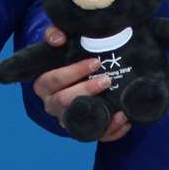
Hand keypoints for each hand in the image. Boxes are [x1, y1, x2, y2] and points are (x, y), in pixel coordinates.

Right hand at [30, 27, 130, 141]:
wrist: (72, 76)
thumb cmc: (65, 58)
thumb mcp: (58, 44)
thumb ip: (54, 34)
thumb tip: (58, 38)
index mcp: (43, 85)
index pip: (53, 80)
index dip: (73, 71)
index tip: (95, 62)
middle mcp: (52, 105)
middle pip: (64, 101)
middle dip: (86, 90)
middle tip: (107, 80)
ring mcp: (67, 120)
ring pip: (79, 123)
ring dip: (101, 117)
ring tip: (120, 109)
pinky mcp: (82, 130)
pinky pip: (96, 135)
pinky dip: (112, 131)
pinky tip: (125, 120)